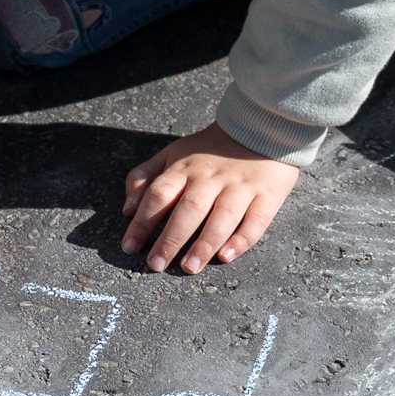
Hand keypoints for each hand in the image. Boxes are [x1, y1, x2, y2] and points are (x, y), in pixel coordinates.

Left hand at [121, 122, 300, 273]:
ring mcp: (240, 187)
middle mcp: (211, 177)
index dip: (143, 221)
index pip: (159, 194)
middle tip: (156, 264)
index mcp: (185, 168)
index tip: (130, 247)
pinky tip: (225, 256)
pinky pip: (255, 221)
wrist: (261, 128)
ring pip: (222, 217)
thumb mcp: (172, 153)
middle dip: (171, 239)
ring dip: (204, 244)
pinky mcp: (267, 196)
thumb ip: (145, 177)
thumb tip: (127, 210)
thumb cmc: (210, 150)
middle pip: (189, 208)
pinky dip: (241, 240)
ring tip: (189, 267)